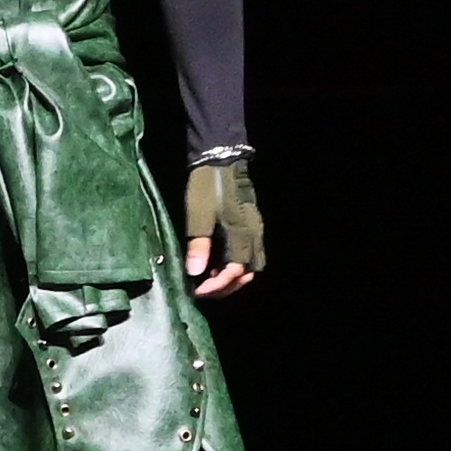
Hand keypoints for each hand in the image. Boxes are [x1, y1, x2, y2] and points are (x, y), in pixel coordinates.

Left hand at [182, 152, 264, 295]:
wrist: (221, 159)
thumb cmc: (207, 186)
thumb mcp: (198, 215)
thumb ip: (198, 245)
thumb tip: (195, 273)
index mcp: (241, 235)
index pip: (234, 272)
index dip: (217, 286)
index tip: (198, 290)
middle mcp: (253, 235)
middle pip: (248, 273)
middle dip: (227, 286)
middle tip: (205, 289)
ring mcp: (255, 229)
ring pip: (252, 264)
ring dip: (233, 276)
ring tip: (211, 277)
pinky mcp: (252, 223)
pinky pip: (251, 252)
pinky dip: (236, 263)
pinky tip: (218, 261)